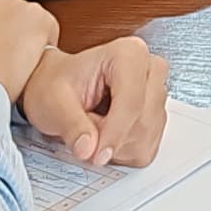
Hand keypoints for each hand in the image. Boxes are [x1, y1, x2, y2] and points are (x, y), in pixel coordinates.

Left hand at [17, 37, 168, 167]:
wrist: (54, 84)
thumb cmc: (54, 84)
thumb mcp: (52, 102)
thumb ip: (72, 125)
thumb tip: (88, 149)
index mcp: (129, 54)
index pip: (132, 103)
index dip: (114, 134)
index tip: (95, 155)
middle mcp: (150, 70)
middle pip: (142, 122)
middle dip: (111, 138)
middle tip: (84, 131)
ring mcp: (157, 94)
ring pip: (145, 138)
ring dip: (116, 146)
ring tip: (92, 127)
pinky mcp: (157, 117)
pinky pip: (147, 148)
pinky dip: (122, 152)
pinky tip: (105, 135)